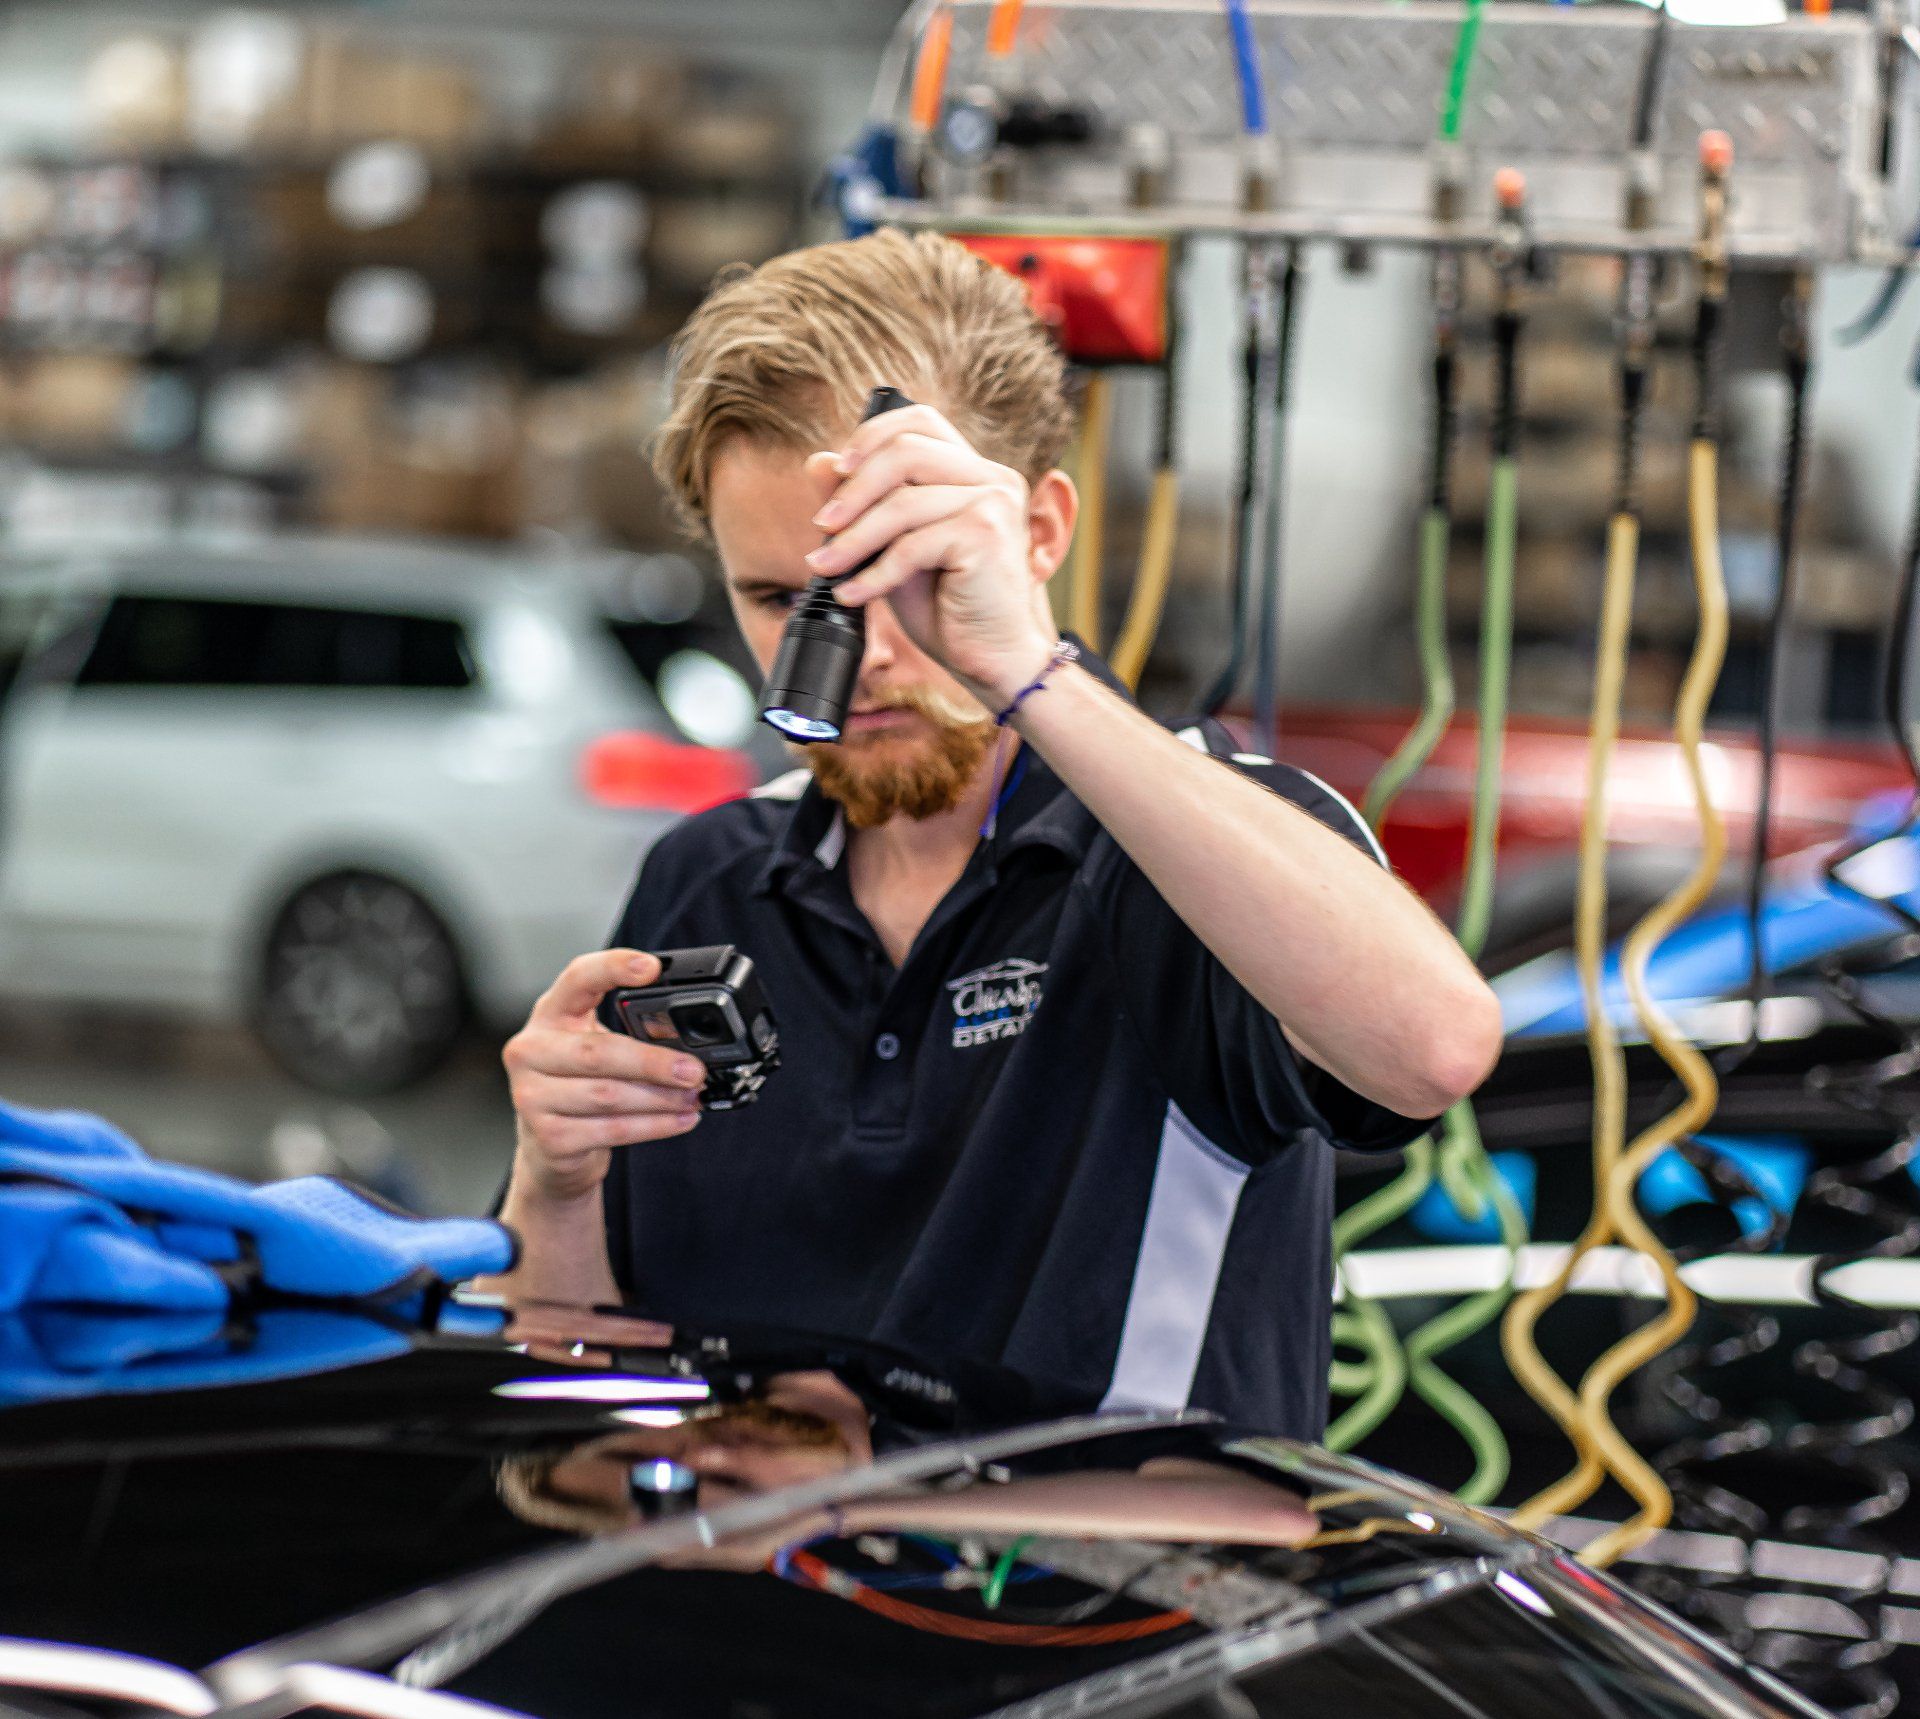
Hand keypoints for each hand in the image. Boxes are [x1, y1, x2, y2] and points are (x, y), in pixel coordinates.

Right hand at [503, 949, 708, 1203]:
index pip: (578, 978)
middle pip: (598, 1052)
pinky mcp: (549, 1137)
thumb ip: (630, 1032)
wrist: (547, 1142)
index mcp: (550, 1014)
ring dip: (660, 1098)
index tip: (652, 967)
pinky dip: (654, 1126)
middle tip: (694, 1070)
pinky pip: (612, 1129)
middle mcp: (531, 1051)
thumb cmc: (577, 1080)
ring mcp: (532, 1096)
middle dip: (653, 1062)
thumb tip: (691, 1042)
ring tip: (693, 1096)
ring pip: (608, 1096)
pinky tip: (681, 1119)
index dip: (613, 967)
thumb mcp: (594, 1042)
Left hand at [801, 403, 1057, 707]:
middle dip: (852, 490)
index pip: (919, 421)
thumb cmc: (949, 606)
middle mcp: (991, 477)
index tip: (837, 470)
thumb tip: (817, 460)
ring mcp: (993, 502)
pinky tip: (854, 594)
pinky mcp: (986, 535)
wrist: (993, 659)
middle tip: (822, 526)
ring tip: (825, 567)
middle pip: (905, 451)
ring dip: (853, 538)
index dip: (872, 436)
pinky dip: (874, 572)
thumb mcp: (894, 547)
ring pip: (902, 502)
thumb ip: (863, 505)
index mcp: (974, 472)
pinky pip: (911, 545)